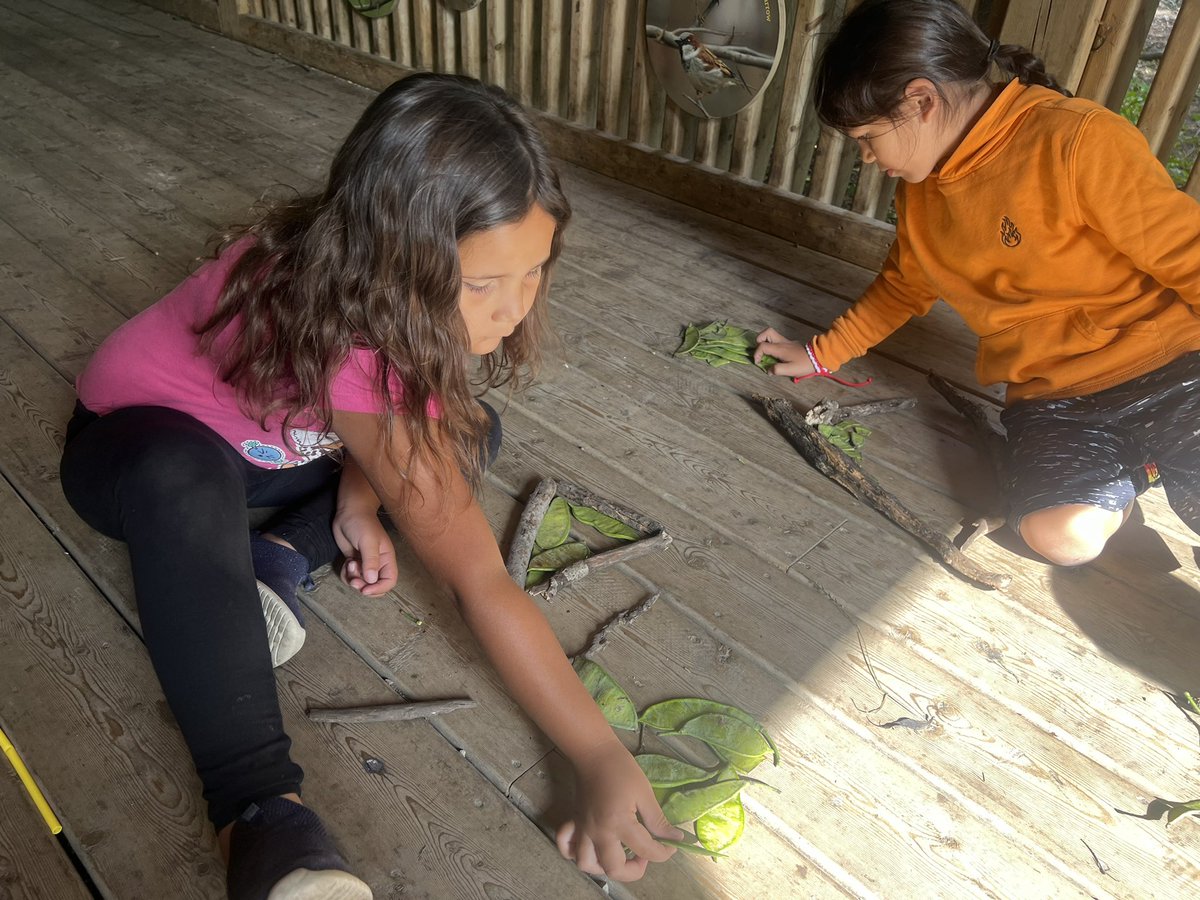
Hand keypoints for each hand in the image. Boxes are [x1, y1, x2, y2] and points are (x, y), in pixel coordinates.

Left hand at [332, 508, 396, 595]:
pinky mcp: (354, 562)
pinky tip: (347, 563)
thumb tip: (372, 581)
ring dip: (352, 578)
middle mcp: (377, 563)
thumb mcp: (368, 541)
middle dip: (363, 586)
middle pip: (375, 585)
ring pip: (361, 583)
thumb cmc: (362, 523)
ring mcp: (364, 563)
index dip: (379, 589)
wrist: (348, 512)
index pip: (389, 581)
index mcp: (386, 559)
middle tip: (353, 580)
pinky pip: (350, 577)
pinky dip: (346, 575)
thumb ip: (370, 561)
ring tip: (350, 564)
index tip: (365, 589)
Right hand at [555, 741, 683, 881]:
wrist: (594, 753)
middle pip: (614, 869)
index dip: (664, 852)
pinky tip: (591, 849)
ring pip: (587, 865)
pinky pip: (567, 847)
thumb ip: (658, 821)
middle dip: (634, 870)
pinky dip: (576, 854)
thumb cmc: (621, 769)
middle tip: (645, 855)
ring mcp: (583, 830)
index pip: (645, 850)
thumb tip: (675, 838)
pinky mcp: (575, 823)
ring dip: (605, 868)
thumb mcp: (645, 793)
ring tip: (620, 856)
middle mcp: (598, 832)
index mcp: (618, 823)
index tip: (672, 846)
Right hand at [755, 326, 816, 378]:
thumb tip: (769, 370)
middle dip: (759, 339)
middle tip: (759, 350)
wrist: (818, 358)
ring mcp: (786, 342)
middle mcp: (782, 342)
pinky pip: (777, 340)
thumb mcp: (790, 370)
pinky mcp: (790, 344)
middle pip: (767, 332)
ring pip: (772, 334)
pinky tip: (775, 355)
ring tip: (765, 352)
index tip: (758, 362)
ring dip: (765, 341)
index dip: (756, 353)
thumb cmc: (804, 364)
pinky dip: (772, 345)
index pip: (762, 346)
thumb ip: (777, 370)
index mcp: (780, 349)